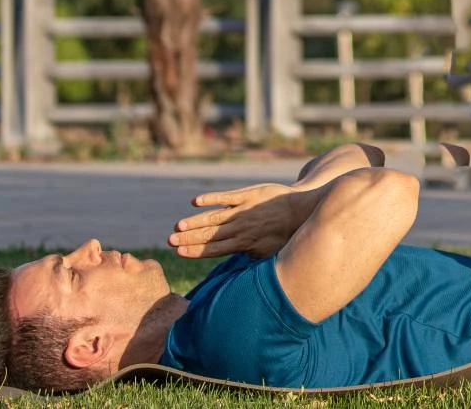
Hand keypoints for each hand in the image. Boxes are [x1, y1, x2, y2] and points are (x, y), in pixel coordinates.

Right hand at [168, 182, 309, 260]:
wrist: (301, 211)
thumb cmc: (284, 235)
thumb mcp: (269, 254)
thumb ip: (249, 261)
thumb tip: (236, 275)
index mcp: (244, 244)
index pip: (214, 249)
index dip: (195, 251)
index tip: (178, 253)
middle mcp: (241, 228)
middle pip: (210, 234)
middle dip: (189, 238)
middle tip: (169, 241)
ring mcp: (243, 210)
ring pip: (215, 217)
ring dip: (195, 222)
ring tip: (178, 226)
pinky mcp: (248, 195)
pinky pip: (227, 196)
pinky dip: (211, 199)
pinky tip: (196, 201)